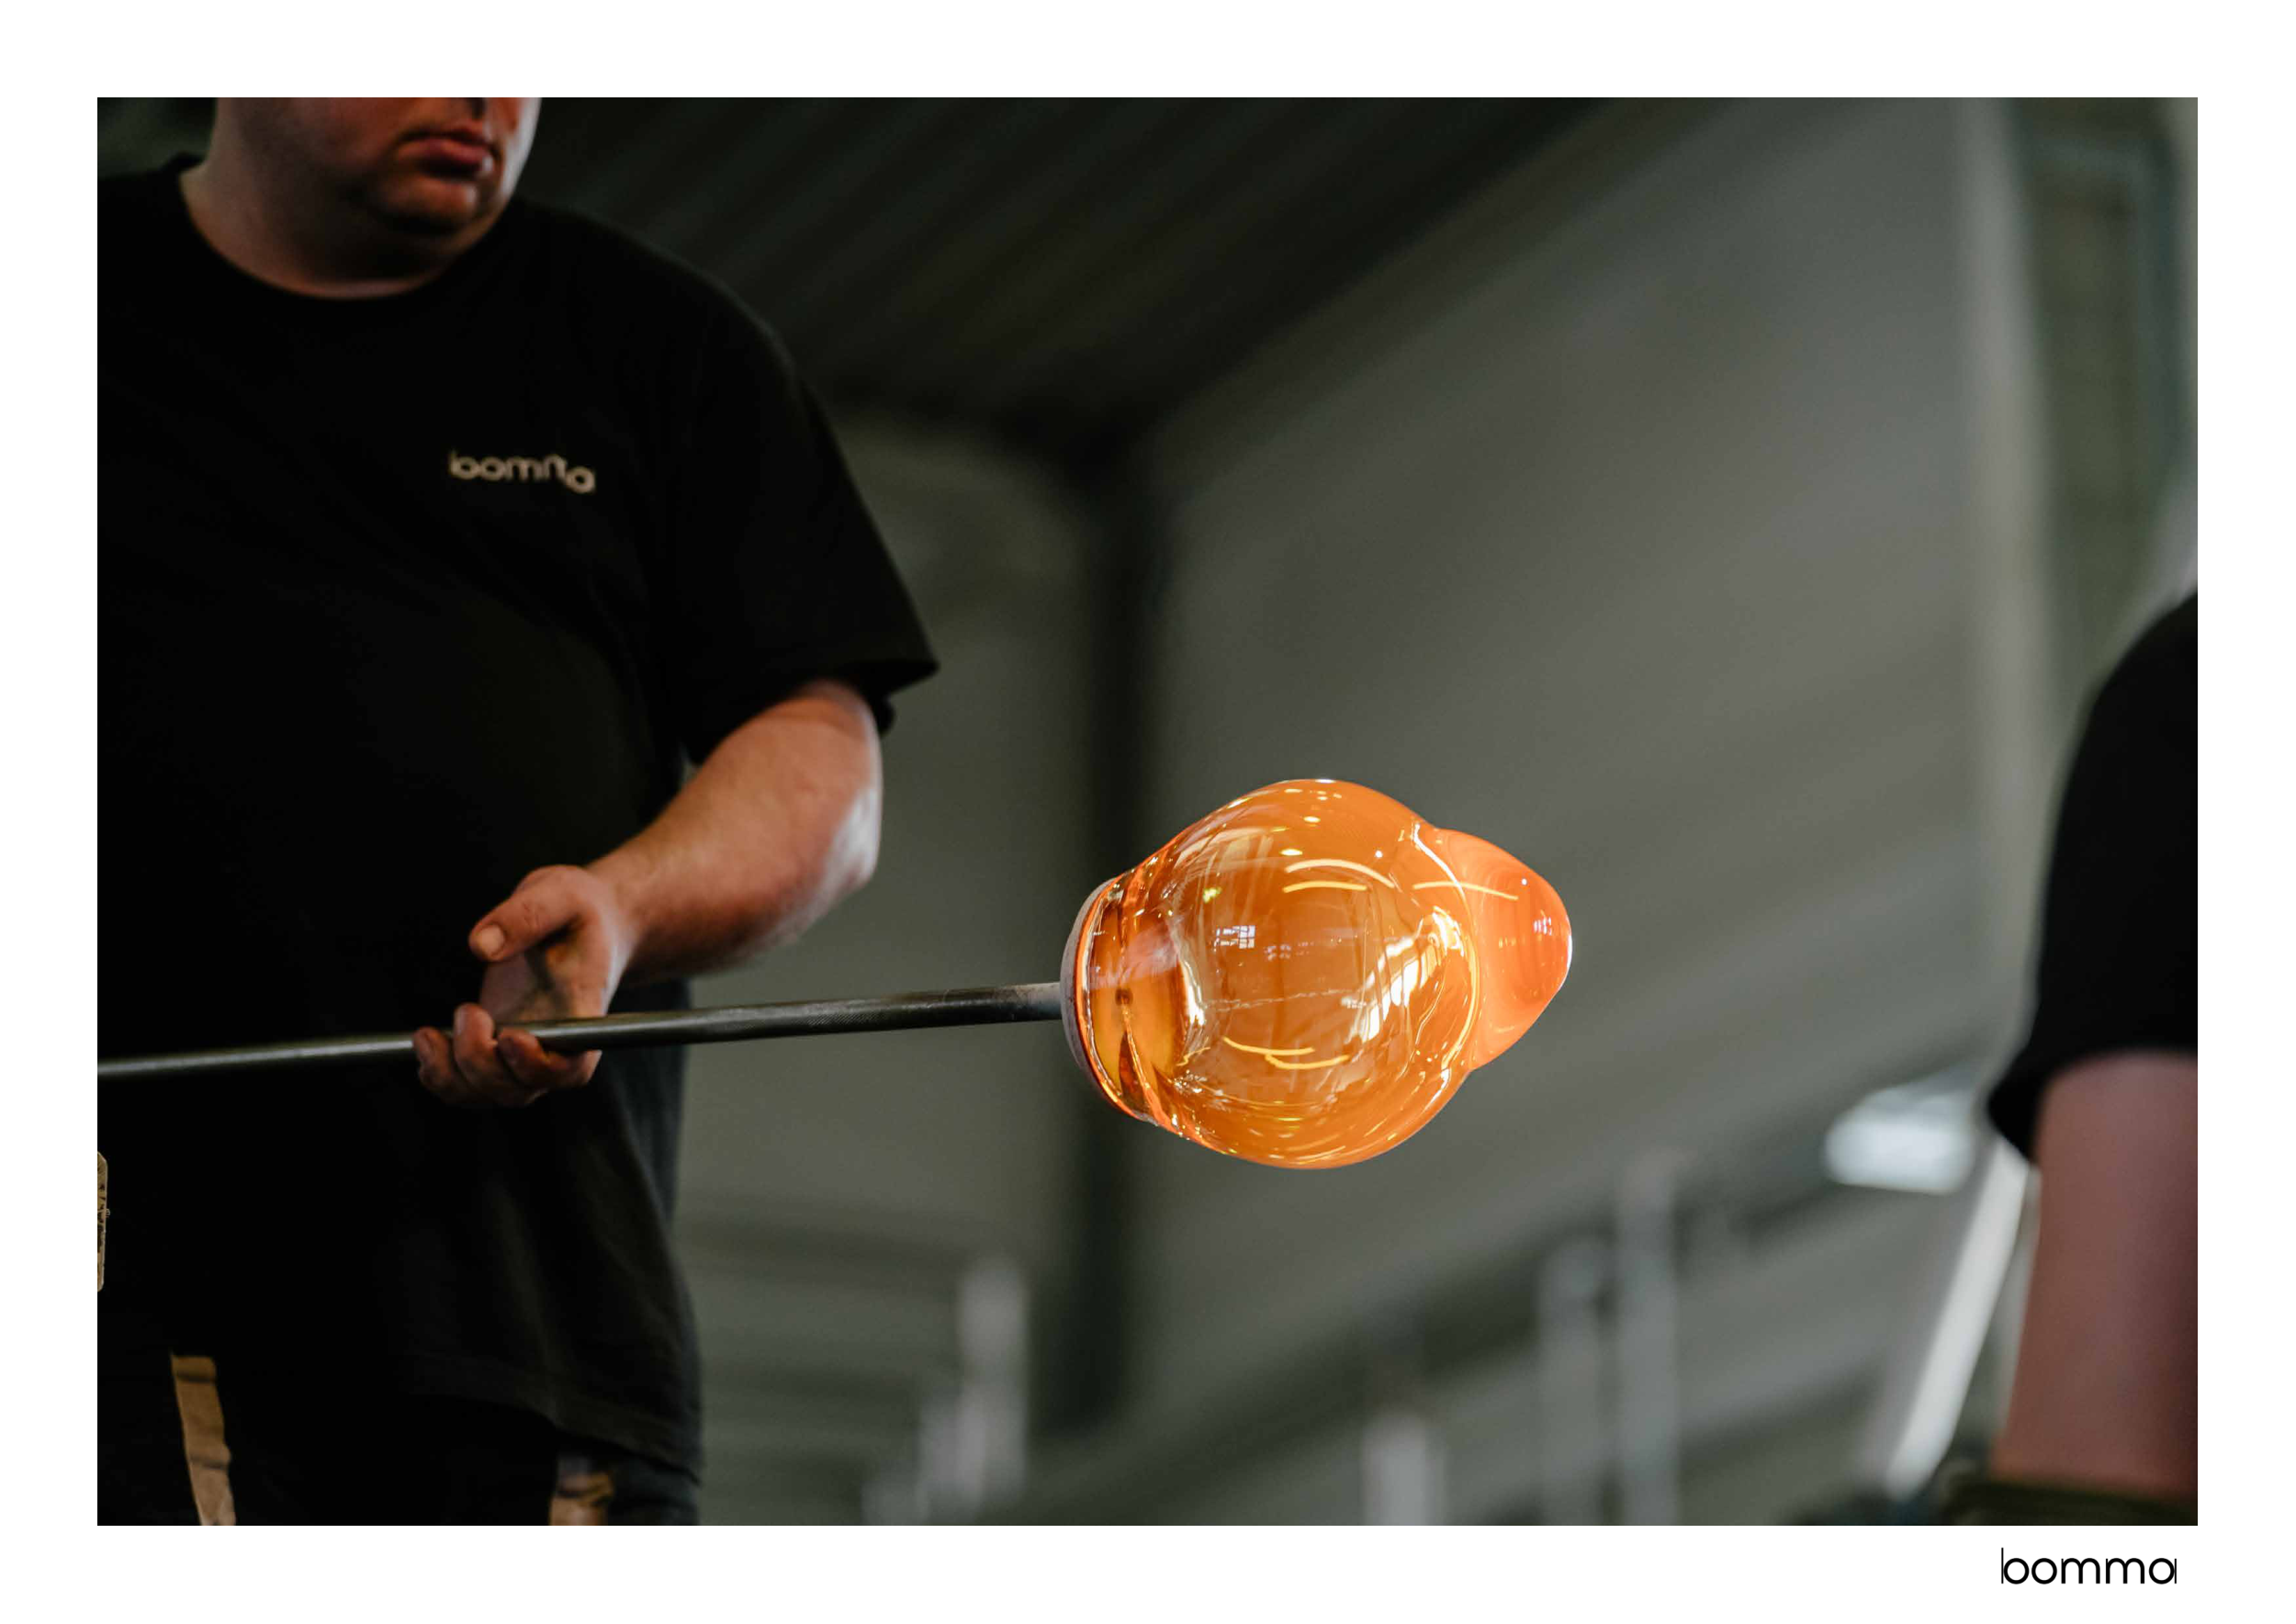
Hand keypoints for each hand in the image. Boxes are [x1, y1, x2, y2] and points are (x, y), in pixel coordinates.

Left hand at [414, 865, 639, 1108]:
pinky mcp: (495, 1049)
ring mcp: (523, 1053)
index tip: (510, 1036)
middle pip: (517, 1090)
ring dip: (449, 1076)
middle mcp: (556, 1047)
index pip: (569, 1068)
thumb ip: (526, 916)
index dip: (536, 1067)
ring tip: (427, 1035)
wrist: (578, 921)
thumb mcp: (559, 894)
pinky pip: (465, 1085)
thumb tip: (482, 945)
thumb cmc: (577, 909)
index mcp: (582, 1015)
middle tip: (467, 1010)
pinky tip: (426, 1040)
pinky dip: (439, 1073)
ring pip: (486, 1095)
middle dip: (478, 1061)